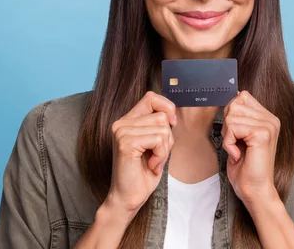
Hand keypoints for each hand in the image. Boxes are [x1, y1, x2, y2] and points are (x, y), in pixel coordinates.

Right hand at [105, 91, 176, 219]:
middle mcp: (121, 123)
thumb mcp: (156, 143)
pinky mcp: (125, 143)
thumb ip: (160, 125)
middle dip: (167, 138)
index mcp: (128, 120)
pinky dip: (161, 155)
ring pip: (162, 128)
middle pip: (162, 116)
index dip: (167, 107)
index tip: (171, 124)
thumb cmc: (144, 172)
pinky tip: (150, 165)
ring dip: (164, 149)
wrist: (129, 197)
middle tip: (157, 155)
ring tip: (153, 161)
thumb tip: (172, 113)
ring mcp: (121, 131)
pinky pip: (158, 140)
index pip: (151, 97)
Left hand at [221, 91, 280, 204]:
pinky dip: (229, 143)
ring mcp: (268, 126)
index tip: (235, 134)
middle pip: (235, 105)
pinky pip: (232, 127)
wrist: (255, 191)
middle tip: (236, 145)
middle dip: (227, 126)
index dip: (231, 114)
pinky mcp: (262, 134)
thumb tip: (235, 95)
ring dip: (228, 136)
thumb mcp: (240, 137)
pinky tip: (238, 154)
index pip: (242, 97)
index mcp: (268, 118)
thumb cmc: (246, 169)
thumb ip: (239, 117)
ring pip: (232, 116)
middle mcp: (271, 119)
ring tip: (238, 150)